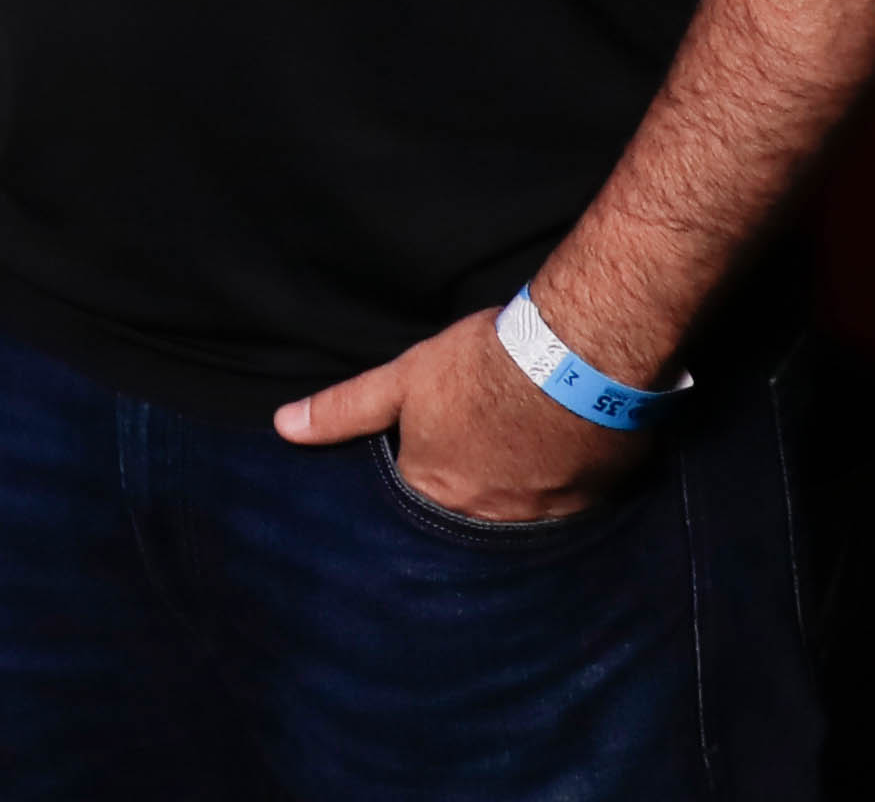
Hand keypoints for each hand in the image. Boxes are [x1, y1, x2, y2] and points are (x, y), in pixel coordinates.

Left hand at [274, 306, 641, 521]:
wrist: (572, 359)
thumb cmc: (479, 365)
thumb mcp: (402, 380)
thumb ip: (345, 410)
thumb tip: (285, 427)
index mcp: (434, 489)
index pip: (415, 499)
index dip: (422, 473)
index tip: (433, 455)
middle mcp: (483, 515)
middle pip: (467, 512)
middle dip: (470, 490)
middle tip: (483, 453)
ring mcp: (540, 515)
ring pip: (518, 513)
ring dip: (516, 490)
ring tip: (521, 453)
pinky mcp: (589, 503)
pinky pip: (568, 507)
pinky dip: (560, 487)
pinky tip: (562, 458)